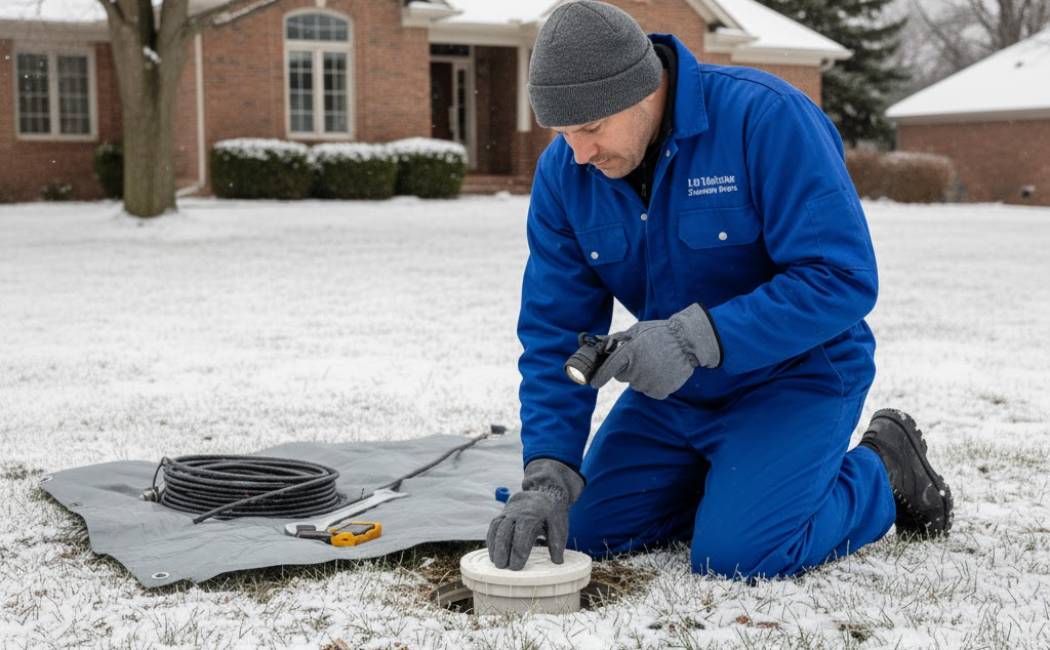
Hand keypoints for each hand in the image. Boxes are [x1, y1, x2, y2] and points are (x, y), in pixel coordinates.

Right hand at [486, 458, 584, 569]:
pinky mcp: (502, 515)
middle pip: (505, 532)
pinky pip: (493, 527)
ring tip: (496, 562)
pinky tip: (493, 554)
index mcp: (531, 516)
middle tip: (503, 567)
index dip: (518, 553)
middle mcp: (516, 514)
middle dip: (502, 550)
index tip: (516, 567)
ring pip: (496, 529)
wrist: (542, 494)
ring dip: (494, 546)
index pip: (521, 535)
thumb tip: (557, 562)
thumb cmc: (551, 514)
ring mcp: (507, 513)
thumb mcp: (559, 524)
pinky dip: (491, 540)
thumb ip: (557, 543)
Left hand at [589, 303, 721, 399]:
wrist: (687, 342)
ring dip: (641, 376)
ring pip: (636, 384)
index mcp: (628, 353)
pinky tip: (662, 372)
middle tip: (640, 358)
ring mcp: (648, 382)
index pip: (608, 370)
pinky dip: (653, 384)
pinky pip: (649, 391)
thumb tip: (601, 342)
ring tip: (656, 363)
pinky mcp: (659, 391)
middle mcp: (636, 370)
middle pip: (622, 377)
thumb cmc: (660, 333)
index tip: (593, 383)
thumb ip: (618, 339)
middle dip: (626, 369)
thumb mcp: (637, 330)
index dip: (599, 377)